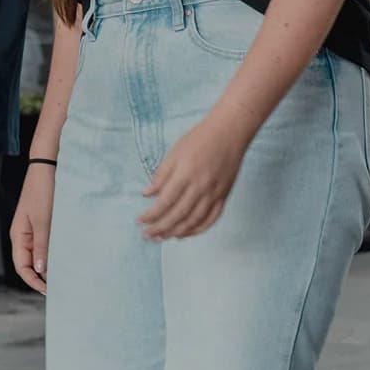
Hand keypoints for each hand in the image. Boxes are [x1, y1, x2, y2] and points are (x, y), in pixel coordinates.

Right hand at [11, 164, 54, 289]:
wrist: (48, 166)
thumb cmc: (43, 191)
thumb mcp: (43, 221)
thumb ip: (42, 246)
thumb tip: (39, 270)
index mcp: (19, 236)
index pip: (22, 267)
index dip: (33, 281)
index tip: (48, 291)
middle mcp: (24, 235)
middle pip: (30, 263)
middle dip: (43, 276)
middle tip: (61, 285)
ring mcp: (34, 229)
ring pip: (41, 254)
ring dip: (51, 264)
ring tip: (66, 273)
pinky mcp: (45, 223)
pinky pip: (47, 243)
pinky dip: (55, 252)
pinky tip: (67, 256)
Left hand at [140, 115, 248, 239]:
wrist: (230, 132)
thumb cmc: (199, 139)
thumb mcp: (175, 152)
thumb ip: (161, 175)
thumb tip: (147, 194)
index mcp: (185, 175)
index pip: (165, 202)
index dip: (151, 215)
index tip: (139, 222)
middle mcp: (200, 187)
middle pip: (178, 215)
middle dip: (160, 228)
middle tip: (147, 235)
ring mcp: (214, 194)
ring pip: (194, 221)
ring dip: (176, 232)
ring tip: (162, 237)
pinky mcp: (224, 196)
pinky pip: (210, 219)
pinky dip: (197, 230)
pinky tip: (184, 234)